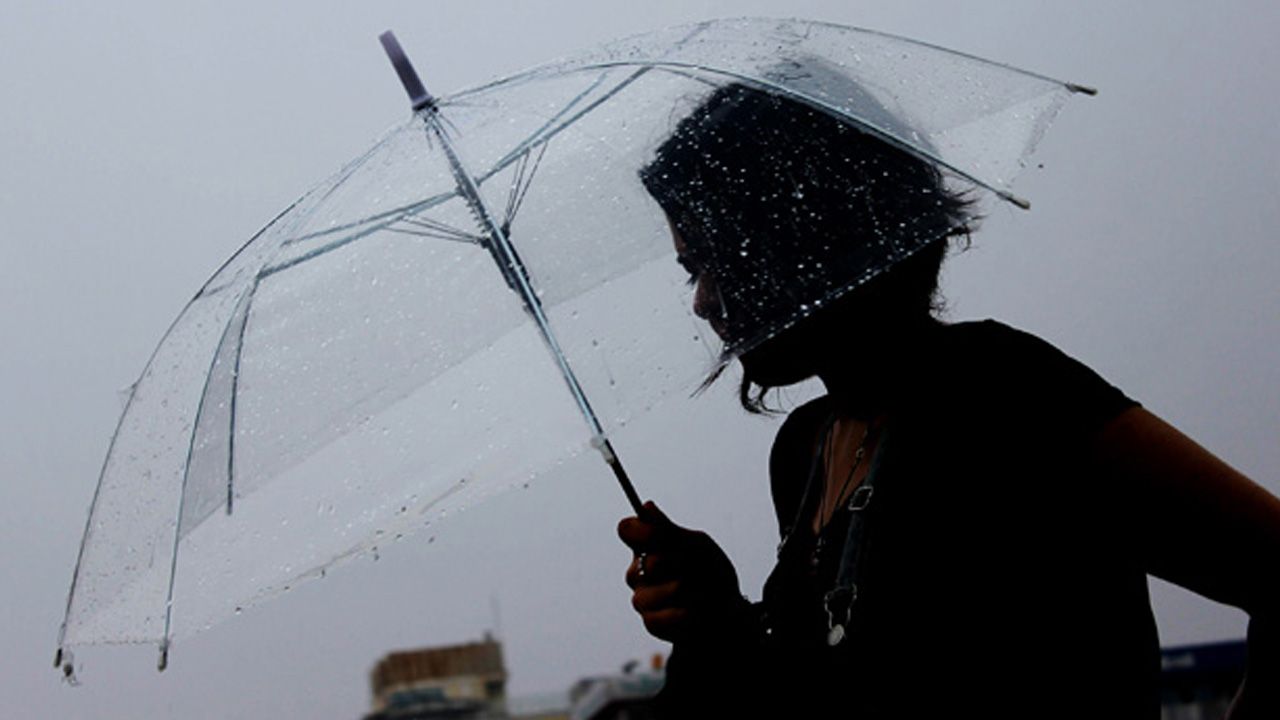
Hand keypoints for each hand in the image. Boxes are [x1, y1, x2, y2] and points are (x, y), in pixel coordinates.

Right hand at [617, 501, 746, 642]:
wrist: (728, 612)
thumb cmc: (711, 574)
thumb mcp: (697, 546)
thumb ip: (669, 531)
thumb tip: (647, 506)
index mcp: (647, 547)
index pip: (627, 529)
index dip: (642, 531)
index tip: (662, 535)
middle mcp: (637, 572)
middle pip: (650, 562)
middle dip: (682, 565)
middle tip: (697, 569)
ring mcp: (642, 598)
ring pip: (660, 591)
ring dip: (691, 592)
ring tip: (702, 594)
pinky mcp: (651, 622)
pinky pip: (664, 616)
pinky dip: (688, 614)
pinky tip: (696, 612)